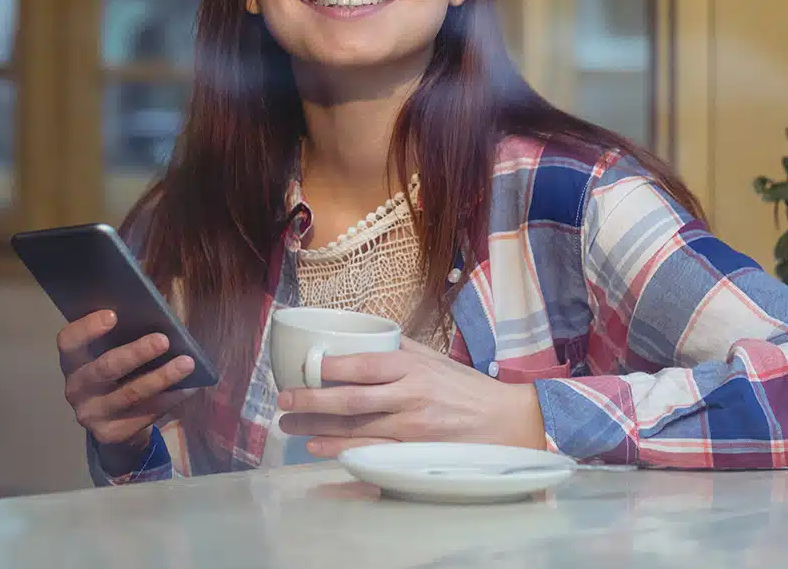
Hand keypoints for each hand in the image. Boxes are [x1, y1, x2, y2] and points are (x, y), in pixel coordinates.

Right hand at [58, 310, 195, 471]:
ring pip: (130, 394)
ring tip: (187, 363)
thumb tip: (162, 306)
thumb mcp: (114, 352)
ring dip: (162, 377)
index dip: (88, 328)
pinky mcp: (112, 434)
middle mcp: (77, 389)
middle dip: (136, 353)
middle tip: (163, 339)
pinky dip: (170, 398)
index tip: (113, 315)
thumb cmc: (119, 374)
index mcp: (73, 362)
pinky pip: (146, 414)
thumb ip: (128, 330)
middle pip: (104, 368)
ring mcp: (92, 415)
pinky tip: (189, 387)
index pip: (69, 341)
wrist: (115, 424)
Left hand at [276, 338, 546, 457]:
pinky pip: (370, 452)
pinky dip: (340, 451)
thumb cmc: (464, 388)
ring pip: (354, 429)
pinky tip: (317, 449)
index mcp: (411, 367)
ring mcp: (410, 428)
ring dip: (316, 428)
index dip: (329, 368)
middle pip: (351, 400)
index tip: (303, 368)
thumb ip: (398, 348)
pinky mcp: (414, 452)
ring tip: (289, 425)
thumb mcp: (433, 358)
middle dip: (311, 401)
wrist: (504, 422)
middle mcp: (409, 396)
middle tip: (283, 401)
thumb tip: (363, 335)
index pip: (363, 365)